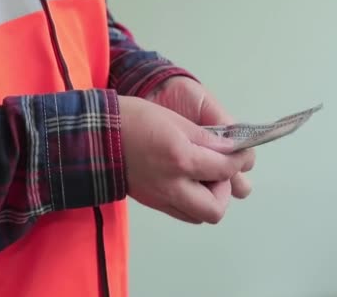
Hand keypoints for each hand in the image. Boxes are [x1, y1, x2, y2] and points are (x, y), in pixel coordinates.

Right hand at [119, 96, 253, 223]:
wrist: (94, 135)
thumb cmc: (133, 119)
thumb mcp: (175, 121)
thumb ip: (207, 140)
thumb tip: (231, 150)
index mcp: (180, 159)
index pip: (224, 170)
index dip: (239, 161)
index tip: (241, 153)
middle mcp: (172, 185)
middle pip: (215, 209)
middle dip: (224, 191)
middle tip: (219, 171)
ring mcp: (160, 198)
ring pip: (199, 217)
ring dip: (209, 200)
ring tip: (202, 177)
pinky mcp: (151, 202)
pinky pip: (181, 212)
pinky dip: (192, 202)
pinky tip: (186, 181)